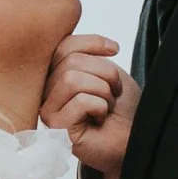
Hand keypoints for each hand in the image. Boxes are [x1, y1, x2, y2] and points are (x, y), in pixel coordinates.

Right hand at [40, 32, 137, 178]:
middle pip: (70, 61)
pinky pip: (80, 101)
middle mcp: (45, 92)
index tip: (115, 50)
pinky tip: (100, 120)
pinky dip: (100, 107)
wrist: (132, 140)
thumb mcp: (105, 72)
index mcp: (54, 76)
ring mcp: (48, 111)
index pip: (63, 44)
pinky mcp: (57, 129)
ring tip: (106, 106)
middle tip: (113, 92)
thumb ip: (85, 54)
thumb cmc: (120, 109)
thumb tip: (85, 38)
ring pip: (72, 78)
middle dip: (104, 72)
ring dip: (102, 91)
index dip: (92, 42)